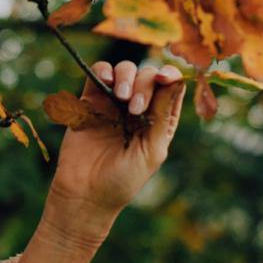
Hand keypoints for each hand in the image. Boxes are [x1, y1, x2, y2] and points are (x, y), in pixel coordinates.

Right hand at [46, 58, 186, 220]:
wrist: (86, 193)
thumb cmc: (124, 179)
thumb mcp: (152, 150)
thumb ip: (163, 115)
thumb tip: (176, 80)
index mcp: (161, 119)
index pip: (171, 87)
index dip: (170, 75)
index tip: (164, 77)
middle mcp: (140, 107)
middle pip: (149, 75)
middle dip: (145, 84)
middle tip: (134, 108)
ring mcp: (114, 103)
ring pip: (126, 70)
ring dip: (127, 76)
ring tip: (121, 98)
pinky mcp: (90, 101)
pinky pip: (98, 73)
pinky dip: (104, 70)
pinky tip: (106, 81)